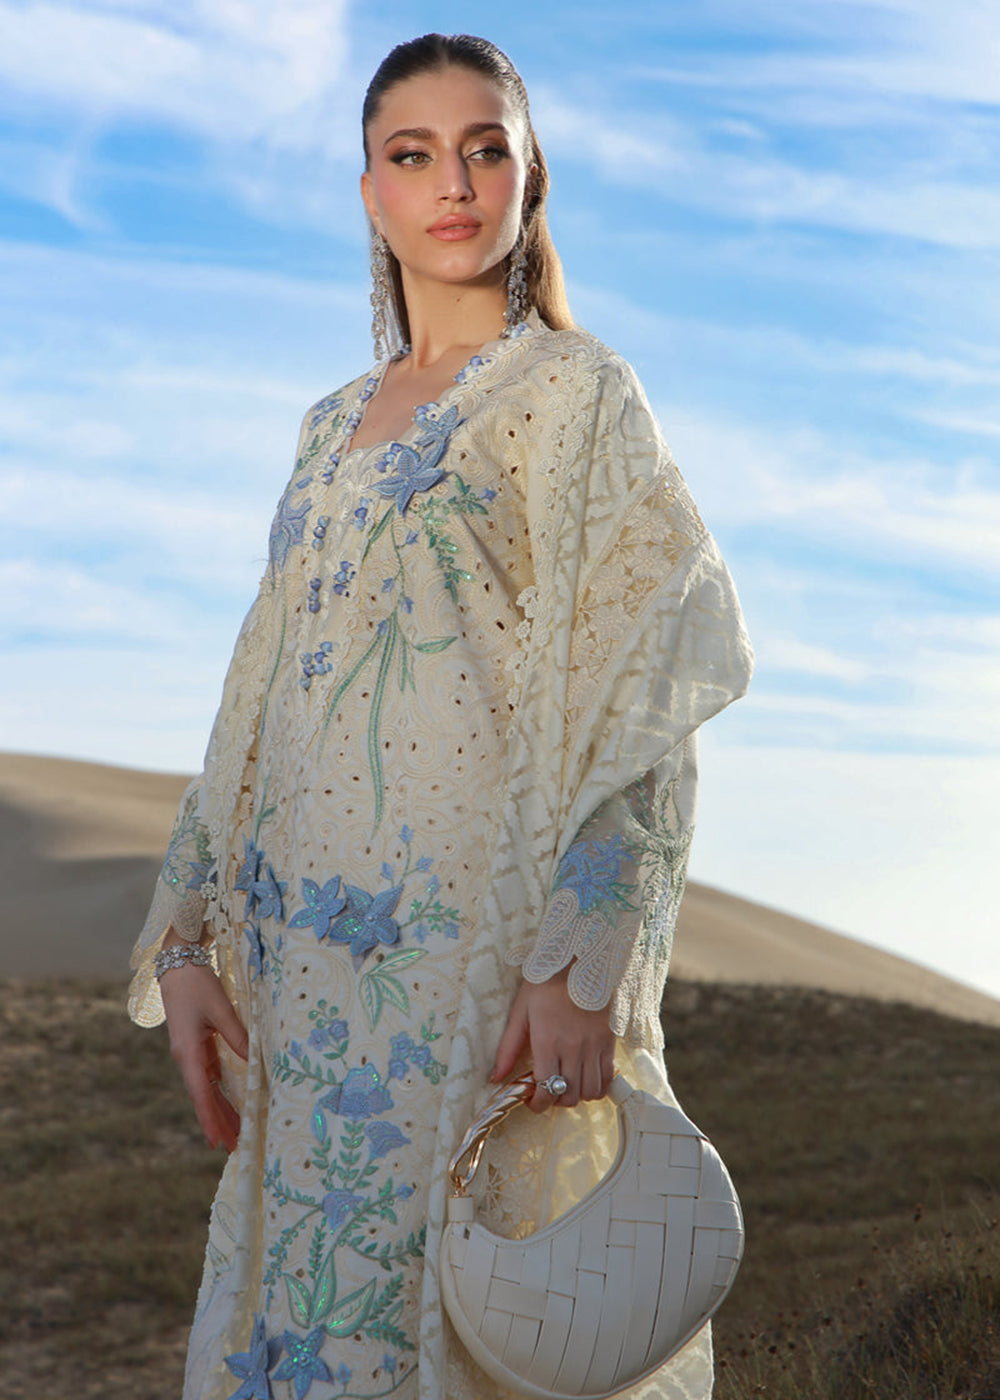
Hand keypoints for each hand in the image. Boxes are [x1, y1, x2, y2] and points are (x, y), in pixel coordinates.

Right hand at [160, 945, 248, 1151]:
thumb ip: (238, 1036)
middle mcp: (186, 1057)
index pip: (200, 1093)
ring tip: (233, 1134)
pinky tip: (229, 1103)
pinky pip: (209, 1075)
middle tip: (233, 1148)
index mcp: (188, 1051)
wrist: (177, 963)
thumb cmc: (198, 984)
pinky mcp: (196, 1045)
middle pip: (204, 1097)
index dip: (210, 1118)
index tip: (216, 1141)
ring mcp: (190, 1052)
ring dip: (220, 1110)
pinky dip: (219, 1091)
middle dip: (218, 1122)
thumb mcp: (221, 1009)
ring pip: (207, 1088)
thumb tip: (256, 1060)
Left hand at [491, 966, 615, 1112]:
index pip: (546, 1090)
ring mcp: (593, 1046)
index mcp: (547, 1041)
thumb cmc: (546, 983)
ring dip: (577, 1095)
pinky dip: (598, 1086)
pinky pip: (608, 1077)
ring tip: (567, 1083)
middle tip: (548, 1088)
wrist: (580, 960)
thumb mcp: (521, 1011)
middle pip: (569, 1096)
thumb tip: (495, 1078)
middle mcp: (572, 1048)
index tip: (533, 1100)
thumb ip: (508, 1048)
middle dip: (556, 1100)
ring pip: (590, 1092)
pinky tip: (586, 1076)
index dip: (538, 1105)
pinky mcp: (609, 1041)